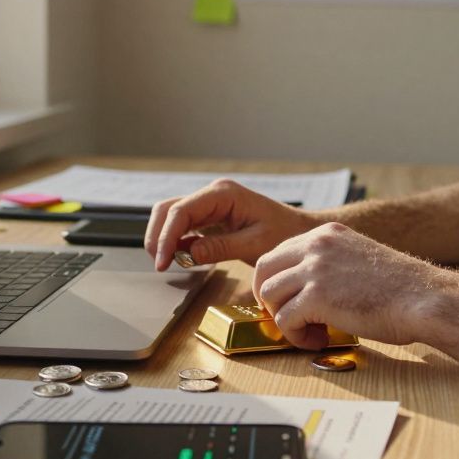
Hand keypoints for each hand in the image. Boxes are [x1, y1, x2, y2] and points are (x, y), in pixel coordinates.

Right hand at [145, 179, 320, 270]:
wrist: (299, 230)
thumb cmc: (284, 234)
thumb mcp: (255, 244)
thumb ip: (221, 247)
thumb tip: (188, 253)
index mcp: (223, 194)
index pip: (182, 211)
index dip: (167, 236)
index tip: (162, 261)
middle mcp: (213, 194)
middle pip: (168, 209)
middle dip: (158, 235)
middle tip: (160, 264)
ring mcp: (209, 204)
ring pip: (171, 215)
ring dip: (164, 237)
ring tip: (167, 262)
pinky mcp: (210, 217)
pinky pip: (183, 225)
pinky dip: (175, 240)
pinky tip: (179, 258)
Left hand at [253, 222, 444, 348]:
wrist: (424, 298)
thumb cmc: (400, 288)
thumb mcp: (358, 260)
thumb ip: (330, 266)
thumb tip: (304, 290)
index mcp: (327, 234)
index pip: (280, 252)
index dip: (277, 281)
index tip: (286, 301)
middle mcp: (317, 245)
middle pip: (264, 269)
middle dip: (269, 298)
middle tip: (287, 317)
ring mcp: (315, 268)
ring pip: (270, 295)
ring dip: (284, 319)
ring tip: (311, 331)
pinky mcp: (316, 296)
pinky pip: (285, 320)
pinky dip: (296, 336)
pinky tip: (318, 340)